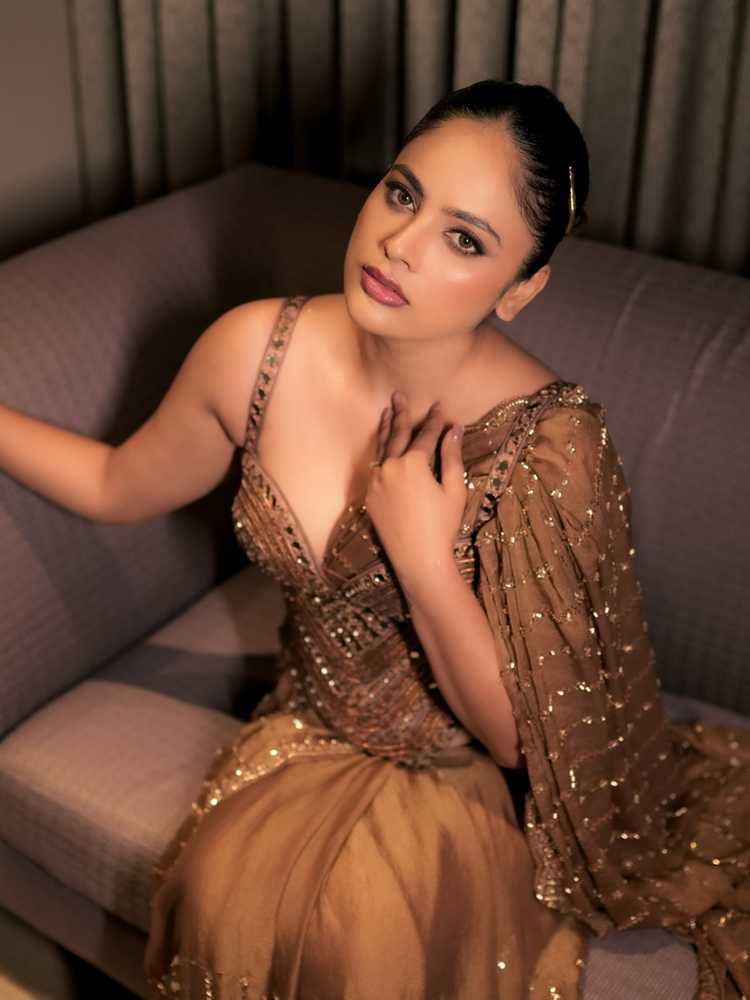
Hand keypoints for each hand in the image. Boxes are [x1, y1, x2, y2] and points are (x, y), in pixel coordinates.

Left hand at [364, 390, 466, 586]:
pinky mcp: (369, 497)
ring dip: (386, 429)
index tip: (439, 407)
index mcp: (413, 464)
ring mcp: (375, 482)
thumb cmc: (443, 526)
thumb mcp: (454, 489)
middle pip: (398, 434)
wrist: (419, 559)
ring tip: (387, 412)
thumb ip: (451, 456)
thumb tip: (455, 429)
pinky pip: (375, 468)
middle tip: (399, 395)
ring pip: (381, 449)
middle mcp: (390, 468)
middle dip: (402, 414)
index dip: (434, 421)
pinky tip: (383, 447)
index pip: (426, 435)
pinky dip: (380, 453)